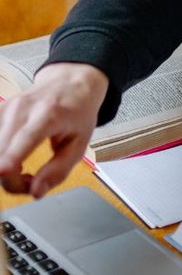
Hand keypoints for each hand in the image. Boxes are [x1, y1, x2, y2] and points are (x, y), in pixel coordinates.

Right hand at [0, 63, 108, 197]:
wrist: (71, 82)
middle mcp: (23, 109)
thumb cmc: (78, 111)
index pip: (24, 139)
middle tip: (30, 181)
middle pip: (2, 153)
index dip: (11, 160)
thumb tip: (36, 192)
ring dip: (4, 170)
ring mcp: (6, 108)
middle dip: (11, 179)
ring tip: (23, 169)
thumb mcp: (80, 142)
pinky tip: (13, 159)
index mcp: (50, 114)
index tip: (3, 172)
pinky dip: (1, 158)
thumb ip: (59, 170)